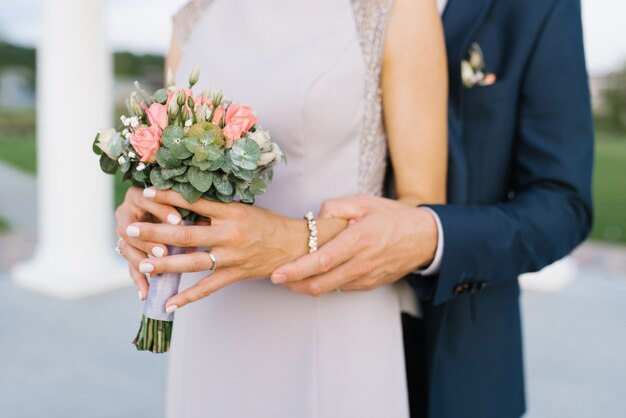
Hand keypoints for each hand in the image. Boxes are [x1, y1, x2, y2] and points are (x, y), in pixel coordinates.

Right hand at [115, 187, 182, 299]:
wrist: (156, 209)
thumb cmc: (181, 202)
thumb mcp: (184, 204)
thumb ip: (189, 209)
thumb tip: (205, 220)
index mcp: (139, 193)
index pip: (146, 200)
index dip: (161, 210)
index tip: (179, 220)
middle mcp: (126, 211)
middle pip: (130, 227)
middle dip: (149, 241)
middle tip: (163, 251)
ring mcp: (124, 230)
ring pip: (126, 247)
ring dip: (141, 260)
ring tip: (155, 272)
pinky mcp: (128, 247)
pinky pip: (130, 265)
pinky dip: (138, 280)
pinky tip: (145, 293)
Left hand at [124, 187, 344, 310]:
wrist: (294, 245)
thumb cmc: (266, 223)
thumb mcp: (242, 209)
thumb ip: (215, 211)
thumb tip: (182, 207)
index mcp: (231, 213)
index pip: (194, 203)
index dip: (168, 198)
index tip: (145, 194)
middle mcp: (229, 235)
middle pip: (185, 235)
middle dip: (155, 233)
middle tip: (130, 230)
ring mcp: (232, 257)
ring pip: (192, 263)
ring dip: (164, 265)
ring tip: (140, 265)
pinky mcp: (235, 275)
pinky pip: (208, 288)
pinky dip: (187, 298)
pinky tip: (168, 304)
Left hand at [271, 195, 438, 295]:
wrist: (425, 239)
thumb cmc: (393, 218)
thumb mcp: (364, 201)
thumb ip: (335, 207)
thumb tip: (314, 220)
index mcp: (359, 240)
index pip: (322, 261)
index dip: (297, 270)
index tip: (278, 274)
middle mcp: (361, 263)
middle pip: (320, 284)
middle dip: (293, 284)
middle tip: (276, 277)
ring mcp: (365, 278)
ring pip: (328, 289)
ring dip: (306, 285)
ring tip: (291, 275)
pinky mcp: (368, 285)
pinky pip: (340, 288)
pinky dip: (324, 283)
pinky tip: (316, 273)